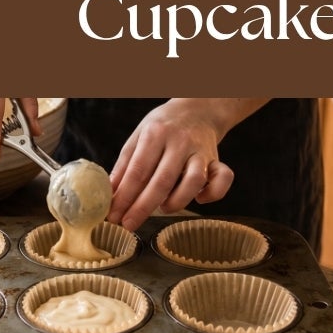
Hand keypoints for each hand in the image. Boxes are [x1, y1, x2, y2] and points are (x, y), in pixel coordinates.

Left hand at [107, 100, 237, 230]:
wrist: (198, 108)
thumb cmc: (163, 127)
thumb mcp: (139, 137)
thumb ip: (124, 165)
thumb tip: (108, 195)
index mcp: (156, 133)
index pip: (138, 170)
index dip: (124, 196)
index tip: (113, 216)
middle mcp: (180, 142)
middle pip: (162, 180)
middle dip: (143, 207)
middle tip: (128, 225)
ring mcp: (201, 151)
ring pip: (194, 181)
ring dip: (177, 202)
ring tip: (163, 208)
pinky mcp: (217, 160)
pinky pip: (223, 179)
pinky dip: (213, 194)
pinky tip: (198, 199)